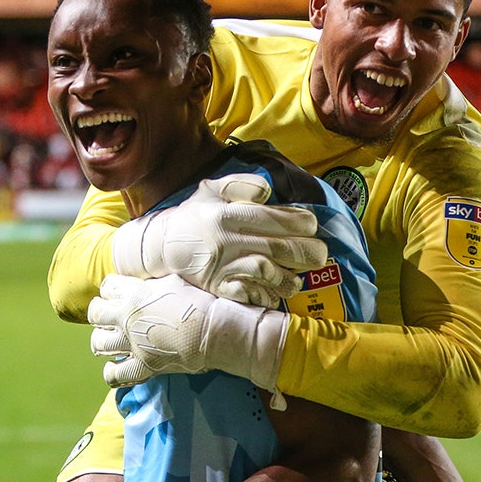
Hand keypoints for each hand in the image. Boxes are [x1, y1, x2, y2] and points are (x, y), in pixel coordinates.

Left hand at [88, 274, 286, 389]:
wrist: (215, 330)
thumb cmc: (201, 301)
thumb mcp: (174, 279)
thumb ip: (152, 281)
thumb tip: (147, 280)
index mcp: (134, 292)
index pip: (107, 286)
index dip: (112, 289)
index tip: (120, 293)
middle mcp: (127, 317)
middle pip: (95, 313)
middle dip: (100, 313)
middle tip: (111, 315)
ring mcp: (133, 343)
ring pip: (98, 343)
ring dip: (102, 340)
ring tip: (111, 340)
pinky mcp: (143, 366)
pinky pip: (114, 374)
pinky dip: (112, 371)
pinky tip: (117, 366)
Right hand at [111, 173, 326, 307]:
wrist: (159, 245)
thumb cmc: (193, 215)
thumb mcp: (210, 189)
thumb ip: (240, 185)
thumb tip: (268, 192)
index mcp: (226, 214)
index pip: (271, 217)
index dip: (298, 222)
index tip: (312, 225)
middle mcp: (225, 240)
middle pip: (275, 247)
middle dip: (305, 252)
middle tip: (321, 255)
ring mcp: (220, 266)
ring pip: (264, 272)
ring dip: (287, 277)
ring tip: (297, 279)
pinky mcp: (215, 287)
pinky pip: (246, 294)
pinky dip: (264, 296)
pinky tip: (274, 295)